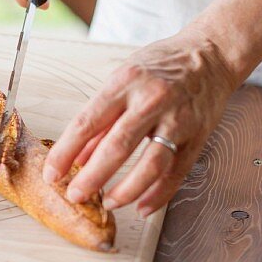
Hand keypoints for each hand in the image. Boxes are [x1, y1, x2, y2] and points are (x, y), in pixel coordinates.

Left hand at [44, 29, 240, 216]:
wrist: (210, 54)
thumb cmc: (161, 66)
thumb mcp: (121, 80)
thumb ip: (100, 121)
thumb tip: (76, 158)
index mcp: (124, 83)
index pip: (87, 123)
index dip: (65, 153)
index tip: (52, 174)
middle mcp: (151, 101)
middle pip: (117, 147)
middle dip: (92, 177)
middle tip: (76, 195)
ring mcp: (177, 120)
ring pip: (150, 165)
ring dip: (126, 190)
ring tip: (109, 203)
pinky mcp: (197, 136)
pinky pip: (177, 173)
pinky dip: (158, 195)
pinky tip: (142, 206)